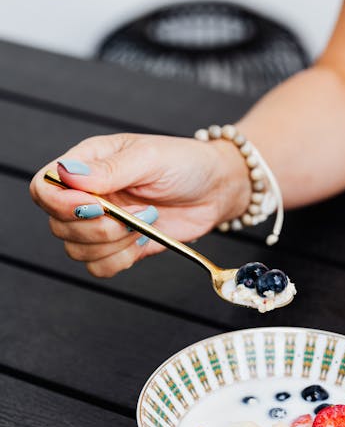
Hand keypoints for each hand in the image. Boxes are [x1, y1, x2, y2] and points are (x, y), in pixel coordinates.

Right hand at [30, 132, 249, 276]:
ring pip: (76, 251)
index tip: (96, 206)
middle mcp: (87, 195)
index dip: (60, 203)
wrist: (217, 189)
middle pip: (58, 225)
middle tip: (136, 214)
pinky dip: (120, 260)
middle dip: (98, 228)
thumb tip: (68, 175)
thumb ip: (109, 170)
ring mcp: (102, 223)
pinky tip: (143, 241)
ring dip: (113, 244)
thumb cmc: (186, 163)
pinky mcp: (120, 247)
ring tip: (145, 222)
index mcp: (87, 164)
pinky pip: (99, 267)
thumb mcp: (149, 158)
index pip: (44, 186)